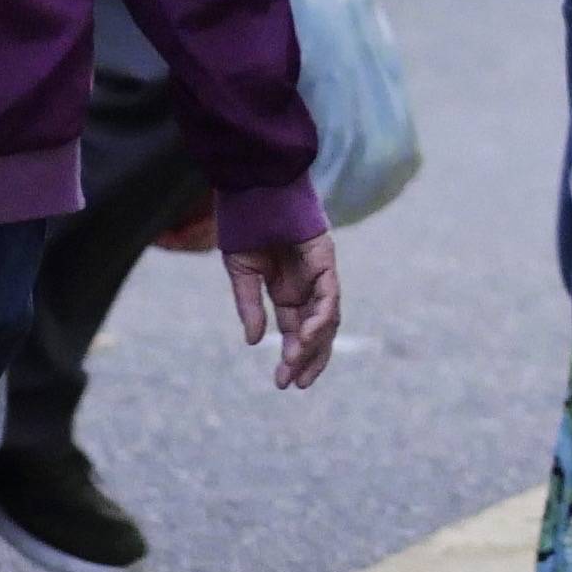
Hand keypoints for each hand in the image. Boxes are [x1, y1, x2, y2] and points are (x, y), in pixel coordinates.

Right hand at [228, 224, 342, 388]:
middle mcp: (305, 285)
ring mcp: (318, 272)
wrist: (253, 186)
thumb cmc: (245, 223)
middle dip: (308, 359)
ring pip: (327, 317)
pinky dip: (322, 315)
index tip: (282, 382)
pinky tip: (306, 335)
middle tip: (296, 385)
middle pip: (316, 331)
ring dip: (315, 344)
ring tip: (297, 366)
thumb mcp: (241, 271)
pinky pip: (330, 293)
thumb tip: (256, 342)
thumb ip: (250, 306)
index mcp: (285, 290)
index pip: (294, 331)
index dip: (291, 357)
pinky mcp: (325, 259)